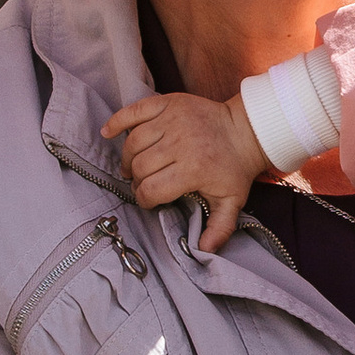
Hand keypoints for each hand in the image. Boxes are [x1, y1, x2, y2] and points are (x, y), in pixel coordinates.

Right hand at [104, 90, 269, 255]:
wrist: (246, 129)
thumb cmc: (234, 168)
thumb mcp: (231, 201)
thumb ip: (219, 228)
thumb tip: (204, 252)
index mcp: (193, 168)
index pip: (152, 190)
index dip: (145, 200)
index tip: (150, 201)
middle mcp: (181, 142)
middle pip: (140, 167)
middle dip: (138, 181)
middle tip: (144, 184)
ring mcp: (173, 119)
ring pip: (133, 143)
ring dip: (128, 158)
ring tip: (133, 167)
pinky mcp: (168, 103)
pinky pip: (134, 111)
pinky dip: (117, 121)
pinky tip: (108, 133)